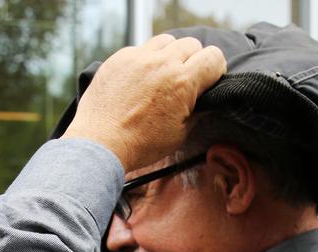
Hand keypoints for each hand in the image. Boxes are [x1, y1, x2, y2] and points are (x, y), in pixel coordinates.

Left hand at [62, 34, 225, 170]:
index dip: (215, 70)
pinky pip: (141, 49)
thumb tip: (206, 102)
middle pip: (192, 44)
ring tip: (163, 77)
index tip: (209, 81)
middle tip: (185, 82)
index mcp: (182, 83)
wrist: (102, 143)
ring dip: (171, 55)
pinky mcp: (120, 58)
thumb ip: (197, 112)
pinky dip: (146, 61)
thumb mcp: (179, 134)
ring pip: (167, 41)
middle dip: (194, 61)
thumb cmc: (141, 144)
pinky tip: (141, 81)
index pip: (213, 58)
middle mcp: (162, 63)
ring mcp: (139, 57)